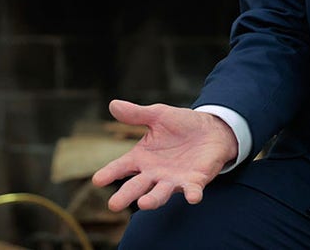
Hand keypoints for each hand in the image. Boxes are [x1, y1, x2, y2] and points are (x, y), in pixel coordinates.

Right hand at [92, 100, 237, 211]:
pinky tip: (192, 197)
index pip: (121, 166)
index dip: (110, 173)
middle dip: (126, 195)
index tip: (97, 180)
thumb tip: (112, 104)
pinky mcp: (195, 182)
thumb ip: (136, 114)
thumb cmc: (181, 124)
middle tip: (113, 205)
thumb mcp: (157, 115)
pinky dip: (192, 194)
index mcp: (142, 157)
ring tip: (143, 204)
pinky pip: (192, 190)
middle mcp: (154, 173)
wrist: (211, 130)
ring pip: (161, 193)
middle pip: (137, 186)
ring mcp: (174, 180)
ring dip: (153, 200)